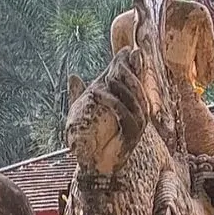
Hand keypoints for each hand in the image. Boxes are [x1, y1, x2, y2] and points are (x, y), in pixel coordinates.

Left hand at [65, 47, 149, 176]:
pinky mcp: (132, 137)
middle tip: (116, 63)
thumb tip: (73, 76)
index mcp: (132, 105)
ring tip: (107, 77)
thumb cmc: (91, 138)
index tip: (129, 51)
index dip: (136, 66)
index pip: (138, 82)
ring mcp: (138, 126)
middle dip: (129, 74)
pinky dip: (114, 103)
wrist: (94, 163)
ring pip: (136, 101)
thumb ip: (80, 94)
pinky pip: (127, 116)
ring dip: (123, 87)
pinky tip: (100, 94)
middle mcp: (139, 114)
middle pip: (139, 89)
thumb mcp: (84, 111)